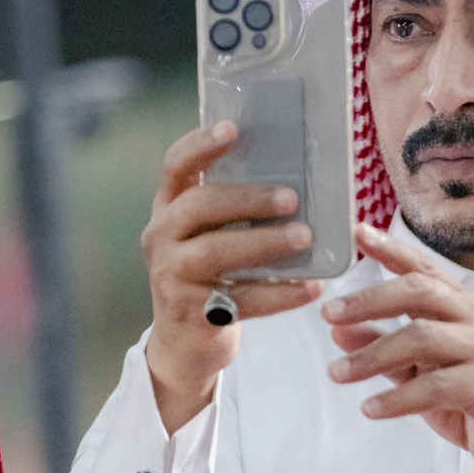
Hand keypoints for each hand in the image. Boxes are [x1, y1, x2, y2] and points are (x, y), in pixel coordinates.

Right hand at [141, 121, 321, 430]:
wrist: (187, 344)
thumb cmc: (212, 277)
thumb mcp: (211, 237)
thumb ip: (235, 210)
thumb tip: (301, 178)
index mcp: (168, 209)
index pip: (176, 166)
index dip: (201, 145)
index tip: (233, 128)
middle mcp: (161, 237)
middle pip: (201, 205)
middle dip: (248, 199)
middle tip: (292, 198)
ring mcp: (171, 275)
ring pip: (217, 251)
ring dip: (265, 242)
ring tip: (305, 237)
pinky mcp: (191, 312)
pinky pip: (242, 300)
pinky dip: (281, 294)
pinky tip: (312, 288)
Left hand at [322, 224, 473, 472]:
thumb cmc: (473, 398)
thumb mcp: (420, 370)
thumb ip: (383, 346)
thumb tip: (338, 330)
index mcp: (462, 307)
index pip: (424, 269)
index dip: (391, 250)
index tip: (358, 233)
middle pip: (420, 293)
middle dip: (370, 301)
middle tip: (330, 314)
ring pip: (423, 338)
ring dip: (373, 356)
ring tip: (339, 372)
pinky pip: (436, 386)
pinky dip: (398, 398)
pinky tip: (372, 407)